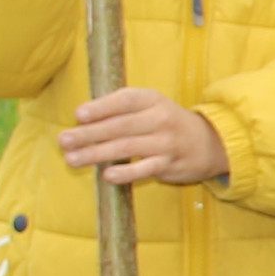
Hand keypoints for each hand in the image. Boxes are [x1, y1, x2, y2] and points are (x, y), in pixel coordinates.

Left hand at [58, 88, 227, 185]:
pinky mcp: (170, 164)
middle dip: (89, 134)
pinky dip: (125, 173)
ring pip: (127, 148)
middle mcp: (161, 119)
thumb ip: (121, 109)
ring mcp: (166, 143)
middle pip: (121, 126)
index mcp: (153, 100)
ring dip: (97, 154)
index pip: (125, 100)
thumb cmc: (167, 123)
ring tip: (72, 159)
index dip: (102, 107)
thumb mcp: (151, 106)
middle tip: (64, 140)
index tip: (79, 115)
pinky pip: (145, 169)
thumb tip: (81, 120)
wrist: (211, 143)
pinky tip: (106, 176)